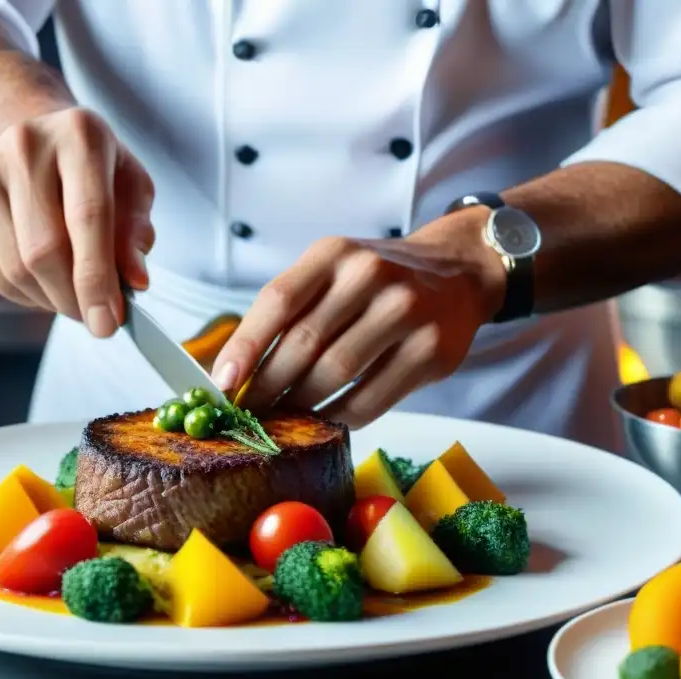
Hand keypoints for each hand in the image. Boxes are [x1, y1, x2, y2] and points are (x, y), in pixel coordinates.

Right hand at [0, 106, 154, 336]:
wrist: (32, 138)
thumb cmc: (90, 169)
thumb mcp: (130, 188)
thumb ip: (136, 233)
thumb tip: (134, 280)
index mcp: (79, 134)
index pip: (88, 217)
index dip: (97, 278)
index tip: (108, 322)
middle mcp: (24, 144)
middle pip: (44, 250)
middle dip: (74, 299)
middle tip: (95, 317)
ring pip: (17, 270)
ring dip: (51, 300)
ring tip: (73, 294)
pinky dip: (26, 295)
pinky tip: (44, 282)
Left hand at [211, 209, 506, 427]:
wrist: (458, 272)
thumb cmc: (377, 280)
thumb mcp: (333, 270)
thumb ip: (291, 309)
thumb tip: (234, 370)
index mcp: (333, 254)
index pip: (278, 300)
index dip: (245, 346)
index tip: (222, 383)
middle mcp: (370, 275)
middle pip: (304, 343)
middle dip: (268, 387)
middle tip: (247, 415)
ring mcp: (405, 312)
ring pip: (335, 374)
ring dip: (301, 406)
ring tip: (281, 422)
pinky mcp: (431, 351)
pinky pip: (372, 398)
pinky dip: (340, 418)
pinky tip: (324, 423)